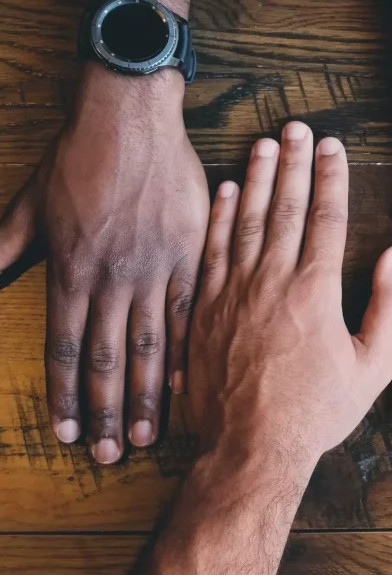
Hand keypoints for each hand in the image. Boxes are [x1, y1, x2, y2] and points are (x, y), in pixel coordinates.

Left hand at [0, 64, 208, 461]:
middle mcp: (112, 278)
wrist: (131, 119)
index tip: (67, 435)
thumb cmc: (79, 159)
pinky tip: (185, 385)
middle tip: (109, 455)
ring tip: (146, 435)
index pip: (67, 348)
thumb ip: (4, 248)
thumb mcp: (30, 204)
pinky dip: (185, 351)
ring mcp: (154, 267)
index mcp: (71, 268)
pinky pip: (188, 312)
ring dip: (147, 395)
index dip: (65, 396)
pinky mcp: (190, 254)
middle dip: (106, 412)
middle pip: (109, 358)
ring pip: (149, 344)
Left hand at [187, 123, 391, 468]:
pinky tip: (227, 191)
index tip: (333, 147)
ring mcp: (233, 292)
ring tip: (264, 143)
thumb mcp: (371, 367)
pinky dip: (220, 217)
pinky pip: (212, 250)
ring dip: (257, 178)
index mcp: (315, 291)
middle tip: (297, 128)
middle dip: (294, 163)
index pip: (325, 218)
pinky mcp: (204, 308)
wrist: (250, 448)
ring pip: (246, 220)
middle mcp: (272, 281)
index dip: (331, 178)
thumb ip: (390, 306)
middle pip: (284, 207)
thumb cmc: (315, 411)